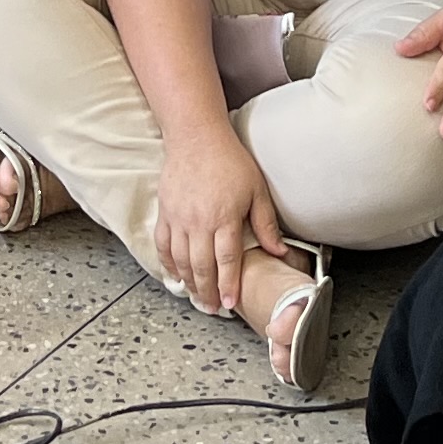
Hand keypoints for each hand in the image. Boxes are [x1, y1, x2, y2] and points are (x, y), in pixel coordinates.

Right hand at [148, 123, 285, 318]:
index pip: (227, 261)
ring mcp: (179, 218)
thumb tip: (279, 251)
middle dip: (208, 292)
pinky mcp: (165, 212)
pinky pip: (163, 245)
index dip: (229, 285)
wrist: (196, 136)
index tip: (230, 302)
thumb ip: (265, 223)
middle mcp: (199, 222)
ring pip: (181, 260)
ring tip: (198, 296)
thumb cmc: (229, 160)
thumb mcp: (256, 189)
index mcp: (224, 217)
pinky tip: (176, 274)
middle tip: (213, 307)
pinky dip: (168, 263)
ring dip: (189, 282)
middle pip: (202, 267)